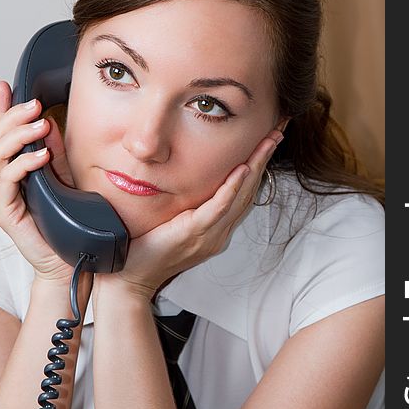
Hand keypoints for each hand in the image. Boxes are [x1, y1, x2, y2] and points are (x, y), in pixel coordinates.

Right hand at [0, 80, 75, 283]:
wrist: (70, 259)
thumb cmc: (68, 220)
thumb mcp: (63, 177)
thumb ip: (55, 152)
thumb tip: (52, 123)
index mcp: (16, 169)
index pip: (4, 134)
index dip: (2, 109)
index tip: (5, 85)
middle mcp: (5, 181)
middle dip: (12, 117)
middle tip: (34, 104)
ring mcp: (3, 196)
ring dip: (18, 136)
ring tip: (40, 124)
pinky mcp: (6, 212)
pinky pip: (7, 182)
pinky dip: (22, 165)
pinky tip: (40, 155)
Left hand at [94, 129, 283, 298]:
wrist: (131, 276)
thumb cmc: (148, 249)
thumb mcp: (173, 219)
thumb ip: (187, 202)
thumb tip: (187, 174)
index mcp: (216, 227)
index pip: (244, 192)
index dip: (258, 166)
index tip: (266, 141)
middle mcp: (219, 231)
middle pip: (250, 190)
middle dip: (264, 159)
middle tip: (277, 132)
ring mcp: (210, 234)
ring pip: (241, 195)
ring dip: (256, 166)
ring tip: (267, 142)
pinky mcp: (196, 233)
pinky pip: (219, 207)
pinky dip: (233, 187)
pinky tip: (242, 170)